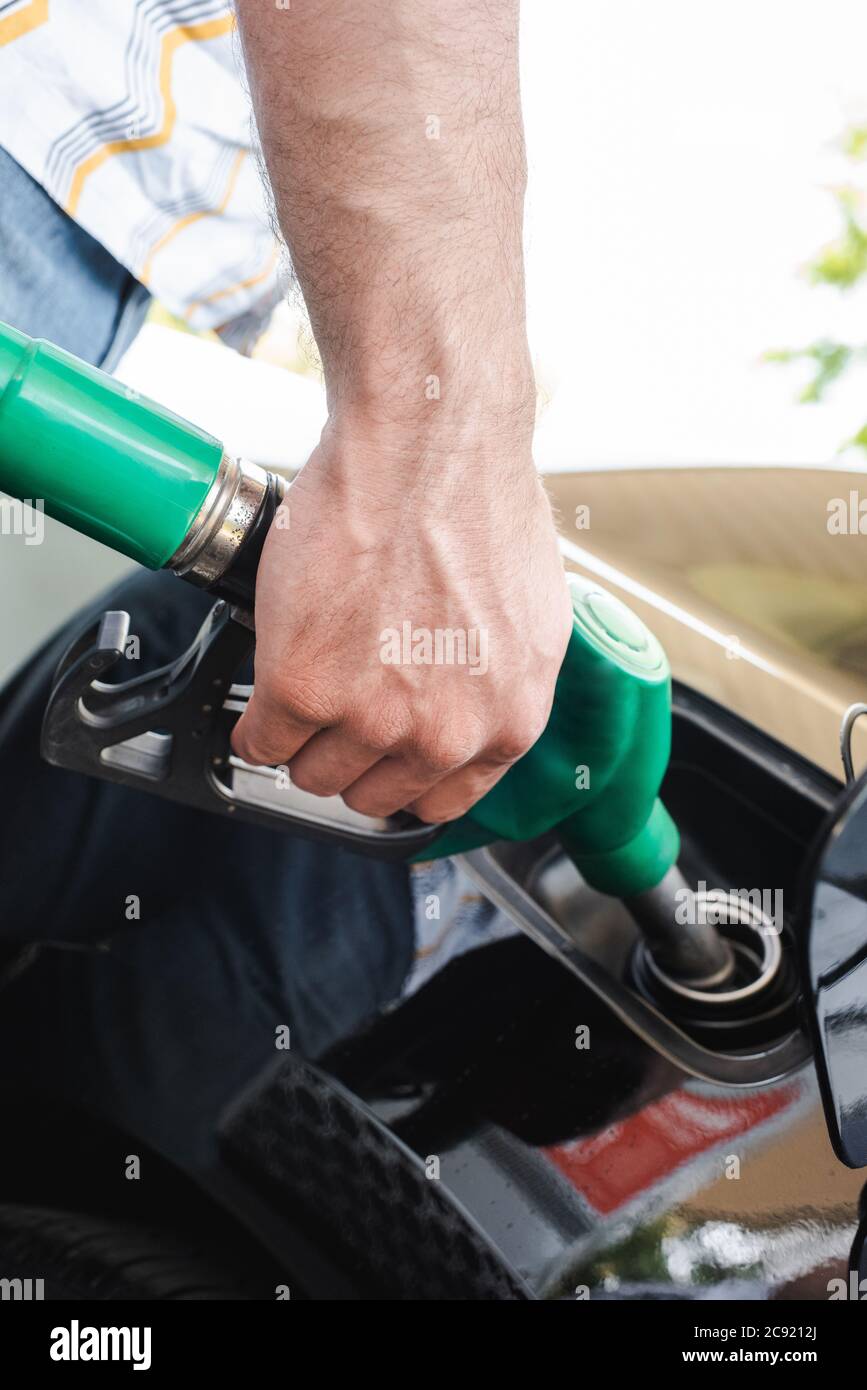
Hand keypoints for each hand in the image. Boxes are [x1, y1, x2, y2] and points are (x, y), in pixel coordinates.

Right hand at [231, 414, 572, 823]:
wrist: (428, 442)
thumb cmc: (479, 503)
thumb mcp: (525, 618)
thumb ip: (497, 684)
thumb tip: (466, 703)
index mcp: (506, 723)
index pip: (439, 801)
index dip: (400, 776)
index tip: (380, 758)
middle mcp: (445, 735)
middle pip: (371, 796)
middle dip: (348, 758)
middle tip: (334, 713)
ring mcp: (372, 717)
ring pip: (312, 774)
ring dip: (300, 743)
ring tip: (301, 693)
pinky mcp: (303, 686)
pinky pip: (260, 743)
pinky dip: (253, 726)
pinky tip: (265, 687)